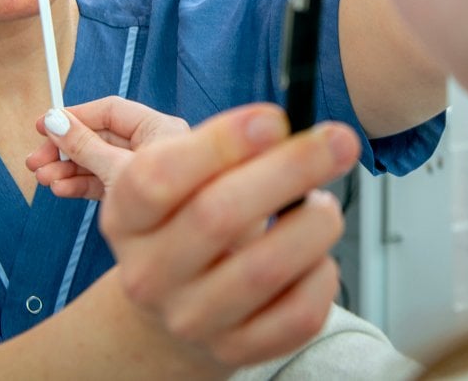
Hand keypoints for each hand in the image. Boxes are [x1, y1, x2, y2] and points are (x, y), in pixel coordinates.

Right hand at [26, 97, 189, 199]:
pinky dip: (81, 184)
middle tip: (35, 161)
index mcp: (159, 129)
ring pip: (98, 161)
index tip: (44, 125)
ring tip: (44, 179)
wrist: (189, 250)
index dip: (76, 116)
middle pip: (99, 137)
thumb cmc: (167, 204)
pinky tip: (61, 189)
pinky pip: (103, 181)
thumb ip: (87, 147)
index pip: (110, 111)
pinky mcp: (135, 194)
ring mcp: (142, 171)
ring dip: (68, 169)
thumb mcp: (119, 171)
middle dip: (66, 149)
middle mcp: (152, 146)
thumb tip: (55, 123)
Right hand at [39, 100, 361, 366]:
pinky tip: (319, 255)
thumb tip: (291, 128)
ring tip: (324, 206)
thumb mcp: (185, 181)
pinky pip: (296, 316)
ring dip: (312, 225)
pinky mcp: (235, 350)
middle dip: (290, 168)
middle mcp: (150, 273)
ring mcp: (191, 319)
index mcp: (128, 217)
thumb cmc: (192, 222)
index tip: (275, 118)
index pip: (158, 177)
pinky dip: (322, 276)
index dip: (220, 142)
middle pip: (217, 215)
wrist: (175, 307)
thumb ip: (226, 150)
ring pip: (263, 269)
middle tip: (339, 141)